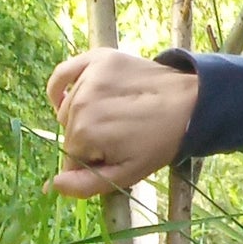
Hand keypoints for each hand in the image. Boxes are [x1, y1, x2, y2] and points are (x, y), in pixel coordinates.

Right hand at [46, 49, 198, 198]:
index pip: (71, 156)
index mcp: (84, 132)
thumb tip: (53, 185)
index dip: (91, 160)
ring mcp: (90, 76)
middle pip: (69, 131)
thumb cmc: (158, 142)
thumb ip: (85, 185)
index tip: (115, 154)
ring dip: (82, 114)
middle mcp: (81, 102)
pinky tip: (65, 96)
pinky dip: (59, 86)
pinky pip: (63, 73)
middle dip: (88, 138)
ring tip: (112, 115)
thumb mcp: (125, 174)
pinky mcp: (98, 58)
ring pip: (68, 107)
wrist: (189, 103)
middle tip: (118, 134)